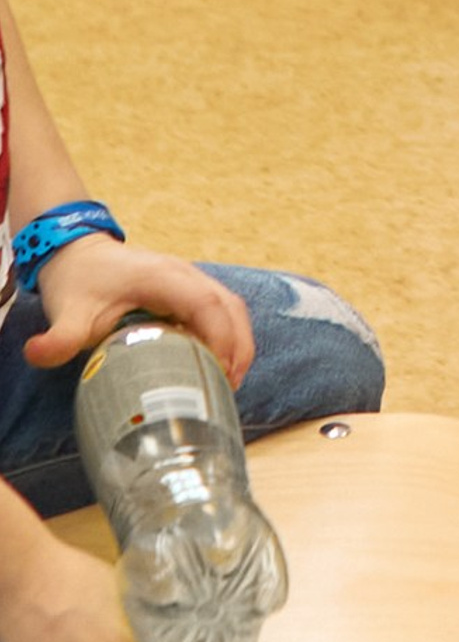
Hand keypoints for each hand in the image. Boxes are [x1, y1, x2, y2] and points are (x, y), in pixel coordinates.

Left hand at [26, 240, 253, 383]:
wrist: (78, 253)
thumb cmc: (79, 281)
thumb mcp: (69, 311)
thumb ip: (59, 337)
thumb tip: (38, 355)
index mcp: (162, 277)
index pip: (206, 304)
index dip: (220, 338)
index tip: (219, 375)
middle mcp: (184, 274)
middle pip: (230, 306)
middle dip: (238, 347)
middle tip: (230, 388)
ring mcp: (190, 279)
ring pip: (231, 306)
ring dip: (238, 342)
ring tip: (229, 382)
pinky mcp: (188, 289)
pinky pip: (221, 308)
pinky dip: (228, 335)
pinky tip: (217, 364)